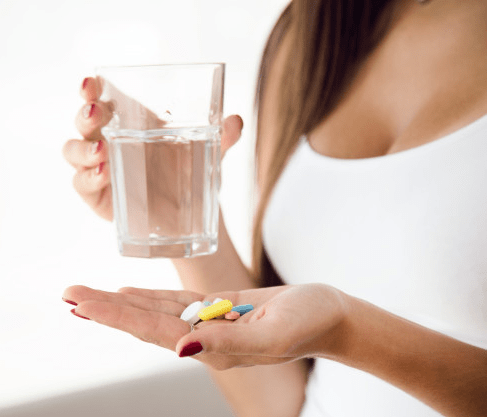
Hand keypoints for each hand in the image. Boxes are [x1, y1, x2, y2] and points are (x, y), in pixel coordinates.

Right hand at [62, 77, 243, 220]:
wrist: (188, 214)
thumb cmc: (189, 174)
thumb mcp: (208, 154)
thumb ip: (222, 137)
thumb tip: (236, 121)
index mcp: (129, 124)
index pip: (100, 99)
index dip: (89, 89)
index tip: (91, 81)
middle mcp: (107, 141)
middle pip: (82, 122)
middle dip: (84, 114)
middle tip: (97, 113)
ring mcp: (98, 168)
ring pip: (73, 151)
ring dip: (83, 148)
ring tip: (102, 150)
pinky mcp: (96, 195)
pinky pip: (80, 183)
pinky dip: (88, 178)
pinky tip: (104, 174)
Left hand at [62, 283, 348, 369]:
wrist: (328, 314)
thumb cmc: (309, 322)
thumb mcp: (273, 333)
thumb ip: (228, 341)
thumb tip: (182, 348)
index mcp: (214, 347)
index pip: (154, 331)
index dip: (118, 317)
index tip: (83, 305)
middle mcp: (204, 337)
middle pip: (145, 321)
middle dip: (106, 309)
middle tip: (69, 295)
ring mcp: (210, 321)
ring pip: (156, 310)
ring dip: (120, 302)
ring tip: (87, 295)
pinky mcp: (219, 307)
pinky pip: (177, 301)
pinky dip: (150, 297)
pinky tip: (129, 293)